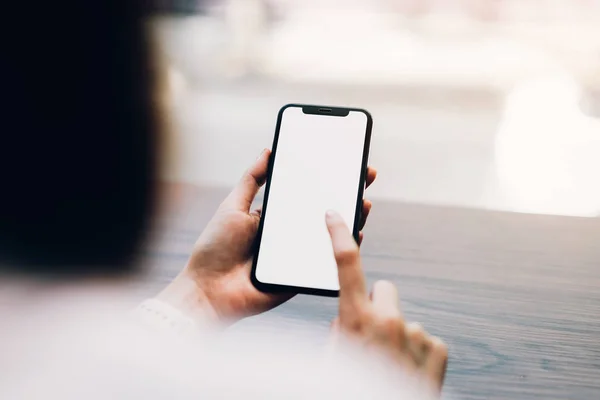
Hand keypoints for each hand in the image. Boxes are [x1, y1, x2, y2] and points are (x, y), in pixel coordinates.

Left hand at [158, 149, 376, 323]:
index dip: (326, 177)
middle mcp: (290, 233)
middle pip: (323, 211)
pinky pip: (328, 261)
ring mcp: (298, 254)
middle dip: (345, 193)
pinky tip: (356, 234)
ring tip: (363, 202)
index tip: (344, 159)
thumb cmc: (215, 248)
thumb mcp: (233, 206)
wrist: (208, 290)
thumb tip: (269, 150)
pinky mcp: (302, 274)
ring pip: (330, 235)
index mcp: (275, 215)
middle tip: (364, 174)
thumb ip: (252, 180)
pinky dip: (344, 249)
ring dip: (350, 219)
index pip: (306, 192)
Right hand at [325, 211, 447, 395]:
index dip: (339, 236)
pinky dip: (418, 353)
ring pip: (404, 321)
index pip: (346, 265)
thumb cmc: (354, 390)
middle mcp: (388, 321)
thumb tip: (346, 320)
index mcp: (355, 321)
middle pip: (384, 289)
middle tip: (373, 336)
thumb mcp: (334, 363)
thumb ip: (340, 334)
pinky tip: (409, 373)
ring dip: (398, 337)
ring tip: (392, 367)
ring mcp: (416, 334)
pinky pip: (425, 339)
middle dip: (378, 306)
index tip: (334, 216)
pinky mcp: (438, 348)